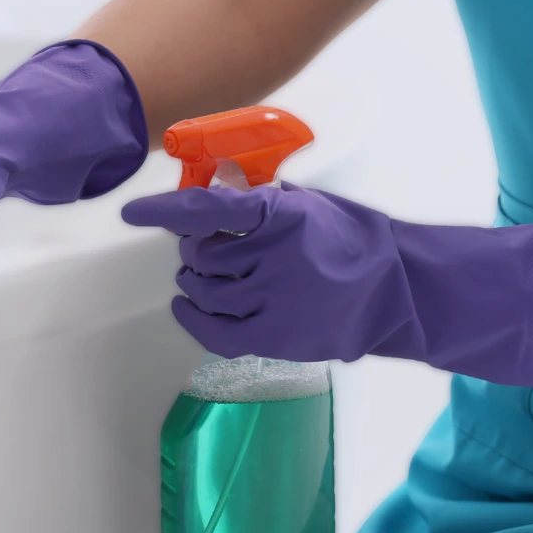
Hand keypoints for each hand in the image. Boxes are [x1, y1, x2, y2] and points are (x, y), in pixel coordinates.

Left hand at [120, 183, 532, 390]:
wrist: (398, 289)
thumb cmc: (352, 240)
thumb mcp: (307, 204)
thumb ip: (259, 201)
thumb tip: (210, 196)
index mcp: (281, 214)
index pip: (204, 209)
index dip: (162, 210)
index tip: (134, 212)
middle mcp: (272, 257)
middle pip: (200, 253)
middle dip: (194, 247)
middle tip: (205, 245)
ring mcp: (271, 300)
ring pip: (203, 288)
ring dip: (196, 279)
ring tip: (210, 274)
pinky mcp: (273, 337)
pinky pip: (212, 329)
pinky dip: (191, 314)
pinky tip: (187, 305)